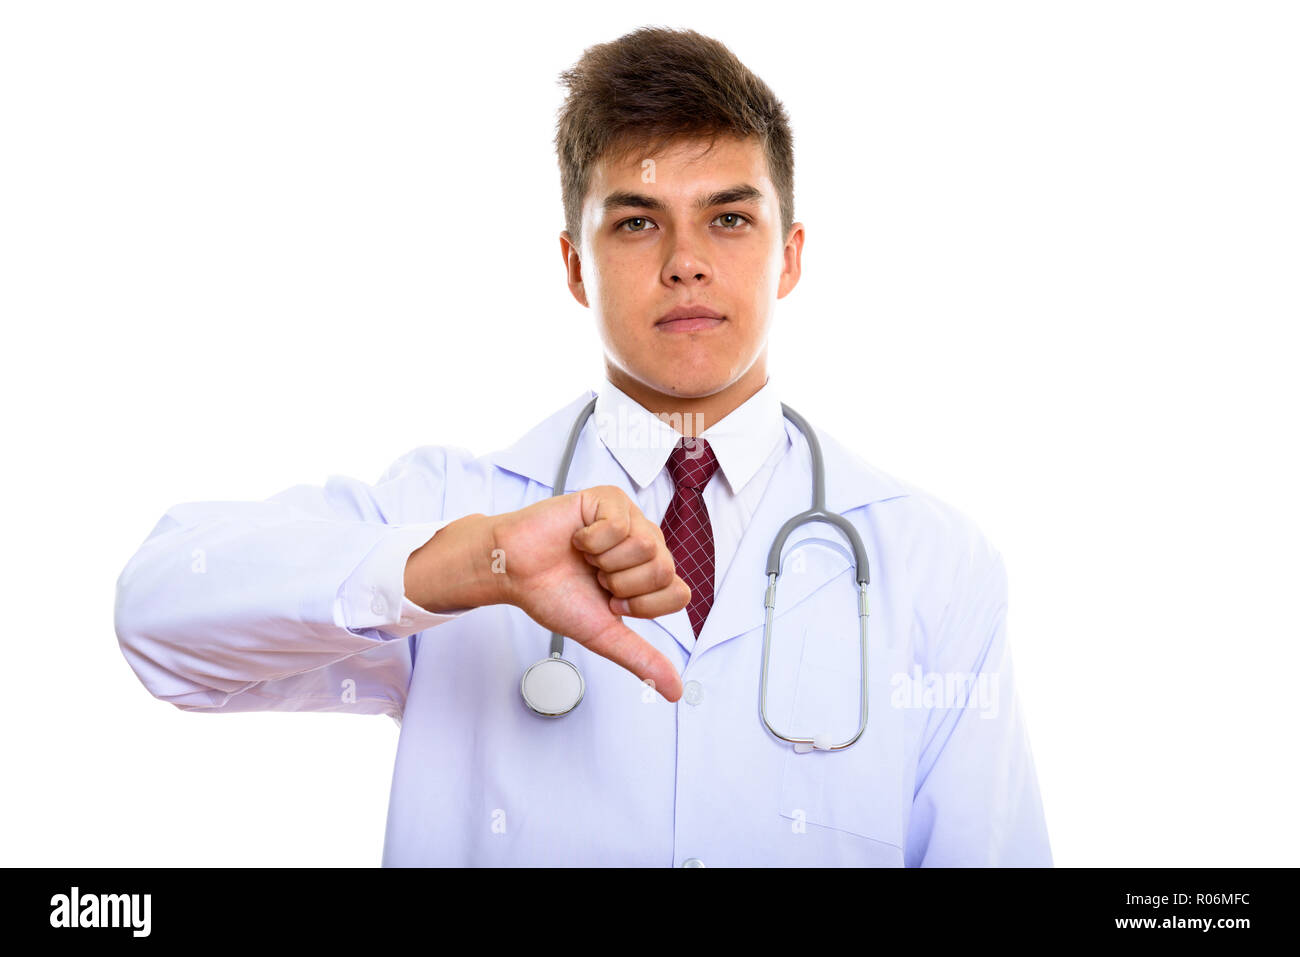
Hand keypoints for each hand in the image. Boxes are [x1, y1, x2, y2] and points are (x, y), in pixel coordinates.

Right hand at [491, 486, 688, 701]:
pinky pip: (619, 524)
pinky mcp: (609, 499)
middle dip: (621, 584)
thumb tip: (675, 692)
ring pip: (645, 545)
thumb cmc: (554, 595)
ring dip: (604, 561)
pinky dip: (591, 540)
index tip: (611, 602)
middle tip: (595, 578)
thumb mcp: (603, 634)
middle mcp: (647, 544)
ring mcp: (630, 518)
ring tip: (586, 558)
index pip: (678, 593)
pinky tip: (577, 538)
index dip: (642, 605)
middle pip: (664, 569)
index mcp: (650, 575)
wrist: (514, 572)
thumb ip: (641, 658)